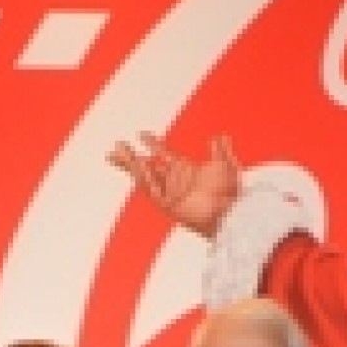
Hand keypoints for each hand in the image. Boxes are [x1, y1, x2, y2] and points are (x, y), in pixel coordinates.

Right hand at [107, 132, 243, 237]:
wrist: (231, 212)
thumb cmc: (231, 194)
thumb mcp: (226, 166)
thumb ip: (220, 151)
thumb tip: (221, 136)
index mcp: (186, 171)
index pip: (164, 155)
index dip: (152, 144)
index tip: (141, 134)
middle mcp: (175, 182)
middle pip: (148, 167)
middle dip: (131, 158)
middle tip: (117, 147)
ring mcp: (170, 194)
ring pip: (145, 177)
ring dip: (130, 165)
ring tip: (115, 154)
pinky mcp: (169, 205)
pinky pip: (152, 189)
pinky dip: (144, 177)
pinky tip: (137, 165)